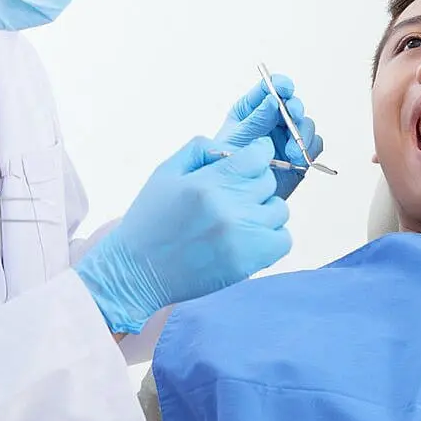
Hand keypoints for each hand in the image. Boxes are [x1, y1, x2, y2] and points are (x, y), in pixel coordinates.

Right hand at [75, 137, 289, 332]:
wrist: (137, 271)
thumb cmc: (150, 218)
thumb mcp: (165, 172)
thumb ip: (201, 149)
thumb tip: (236, 149)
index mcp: (206, 183)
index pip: (258, 156)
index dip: (258, 153)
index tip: (251, 159)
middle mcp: (227, 208)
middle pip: (268, 181)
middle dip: (254, 181)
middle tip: (233, 192)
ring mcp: (241, 237)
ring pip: (279, 209)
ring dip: (264, 209)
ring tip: (240, 217)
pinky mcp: (248, 262)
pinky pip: (283, 239)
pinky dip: (272, 235)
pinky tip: (249, 236)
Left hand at [214, 74, 323, 198]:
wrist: (236, 194)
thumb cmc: (227, 164)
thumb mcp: (236, 139)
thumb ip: (255, 121)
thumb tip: (272, 100)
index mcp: (253, 109)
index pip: (269, 88)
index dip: (280, 84)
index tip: (285, 89)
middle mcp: (273, 119)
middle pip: (292, 104)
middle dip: (295, 108)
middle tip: (293, 116)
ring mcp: (287, 135)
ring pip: (306, 124)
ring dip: (302, 134)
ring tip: (292, 152)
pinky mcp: (299, 153)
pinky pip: (313, 144)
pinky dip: (309, 149)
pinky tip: (297, 160)